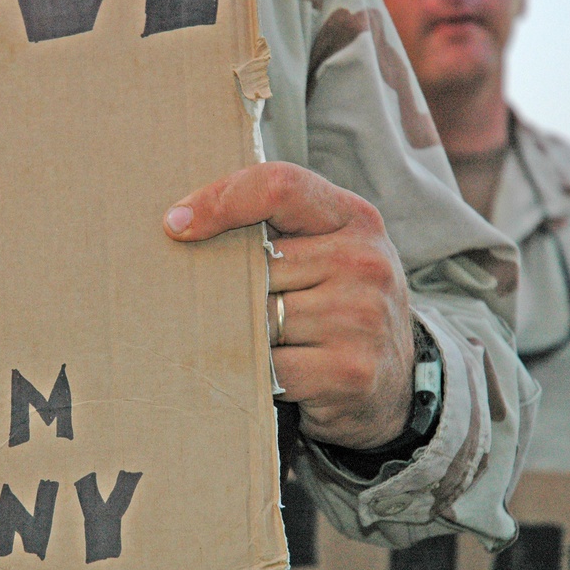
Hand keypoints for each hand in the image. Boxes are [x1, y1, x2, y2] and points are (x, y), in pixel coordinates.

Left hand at [164, 162, 413, 449]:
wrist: (395, 383)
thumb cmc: (338, 305)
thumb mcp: (325, 251)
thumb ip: (275, 229)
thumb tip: (180, 222)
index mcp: (354, 218)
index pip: (279, 186)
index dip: (219, 200)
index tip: (175, 224)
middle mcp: (365, 262)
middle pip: (257, 263)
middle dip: (230, 289)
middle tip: (230, 309)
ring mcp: (362, 317)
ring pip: (257, 317)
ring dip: (242, 334)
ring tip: (259, 342)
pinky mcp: (350, 370)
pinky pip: (269, 367)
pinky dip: (254, 373)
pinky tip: (266, 373)